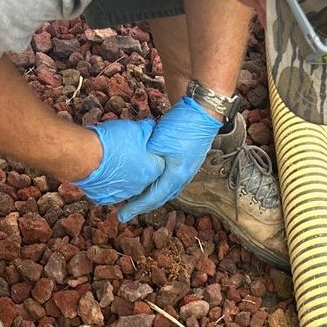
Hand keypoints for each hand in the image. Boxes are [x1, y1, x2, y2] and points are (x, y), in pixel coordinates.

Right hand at [74, 119, 163, 204]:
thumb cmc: (112, 142)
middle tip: (127, 152)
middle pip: (144, 175)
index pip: (160, 162)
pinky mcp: (108, 198)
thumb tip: (152, 128)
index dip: (151, 153)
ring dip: (124, 175)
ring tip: (114, 161)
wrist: (86, 156)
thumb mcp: (134, 129)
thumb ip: (147, 130)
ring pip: (129, 184)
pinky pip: (113, 190)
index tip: (144, 146)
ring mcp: (124, 194)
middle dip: (138, 165)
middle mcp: (141, 186)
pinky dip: (110, 182)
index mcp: (152, 170)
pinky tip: (105, 171)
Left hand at [117, 97, 221, 221]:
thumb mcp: (158, 142)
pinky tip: (153, 182)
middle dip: (144, 205)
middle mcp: (183, 177)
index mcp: (176, 176)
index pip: (153, 197)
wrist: (204, 111)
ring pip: (167, 189)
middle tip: (128, 210)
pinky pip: (171, 180)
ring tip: (139, 199)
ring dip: (152, 196)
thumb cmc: (182, 125)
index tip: (122, 215)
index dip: (136, 207)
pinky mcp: (188, 161)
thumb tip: (139, 167)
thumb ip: (148, 158)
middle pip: (161, 197)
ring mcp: (188, 169)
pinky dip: (159, 185)